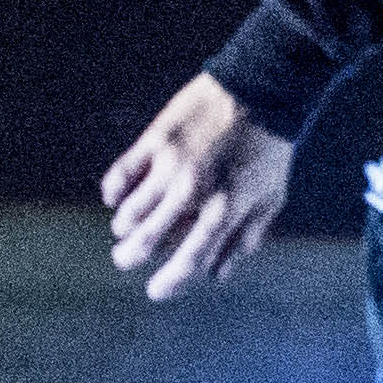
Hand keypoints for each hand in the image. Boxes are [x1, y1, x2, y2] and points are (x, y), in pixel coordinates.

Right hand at [101, 74, 294, 302]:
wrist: (262, 91)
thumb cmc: (269, 150)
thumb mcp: (269, 197)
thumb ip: (244, 237)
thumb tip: (219, 275)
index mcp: (225, 211)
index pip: (189, 260)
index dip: (170, 282)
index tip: (155, 291)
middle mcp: (193, 193)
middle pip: (146, 240)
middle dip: (130, 256)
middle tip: (125, 259)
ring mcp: (169, 166)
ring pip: (129, 212)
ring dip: (124, 226)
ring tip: (126, 227)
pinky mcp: (153, 140)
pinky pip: (119, 175)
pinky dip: (113, 191)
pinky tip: (115, 197)